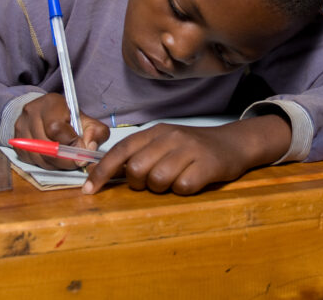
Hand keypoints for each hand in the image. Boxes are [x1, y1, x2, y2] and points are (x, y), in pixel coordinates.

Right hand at [14, 93, 108, 169]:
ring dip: (56, 164)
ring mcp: (20, 127)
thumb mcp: (88, 121)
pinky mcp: (16, 142)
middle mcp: (31, 113)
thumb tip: (89, 149)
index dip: (70, 143)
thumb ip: (95, 134)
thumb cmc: (70, 118)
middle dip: (65, 159)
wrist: (47, 113)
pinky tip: (55, 159)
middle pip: (46, 146)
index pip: (56, 128)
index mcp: (51, 103)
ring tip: (68, 159)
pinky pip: (32, 161)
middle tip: (77, 161)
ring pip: (38, 157)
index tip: (81, 150)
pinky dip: (46, 164)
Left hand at [83, 115, 290, 194]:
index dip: (101, 171)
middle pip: (137, 169)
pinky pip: (182, 187)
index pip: (121, 151)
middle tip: (153, 182)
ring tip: (175, 180)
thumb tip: (106, 174)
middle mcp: (170, 137)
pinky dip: (183, 190)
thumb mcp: (165, 144)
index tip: (89, 190)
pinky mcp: (206, 165)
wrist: (233, 143)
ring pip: (158, 180)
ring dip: (162, 188)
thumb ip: (140, 154)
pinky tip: (192, 181)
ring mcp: (189, 150)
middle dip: (140, 184)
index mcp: (155, 132)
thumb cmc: (193, 148)